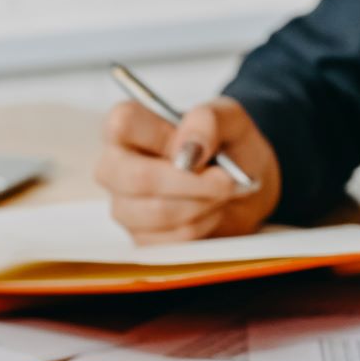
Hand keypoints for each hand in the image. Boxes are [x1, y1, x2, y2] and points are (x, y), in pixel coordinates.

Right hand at [95, 95, 280, 242]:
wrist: (242, 191)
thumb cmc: (228, 148)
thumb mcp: (230, 120)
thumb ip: (209, 120)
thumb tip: (188, 149)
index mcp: (132, 128)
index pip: (121, 123)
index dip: (161, 138)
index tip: (196, 149)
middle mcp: (117, 167)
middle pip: (135, 177)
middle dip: (190, 183)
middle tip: (223, 181)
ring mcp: (124, 205)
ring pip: (155, 213)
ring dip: (201, 205)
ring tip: (219, 194)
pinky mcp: (139, 238)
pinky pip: (167, 240)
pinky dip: (200, 227)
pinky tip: (209, 213)